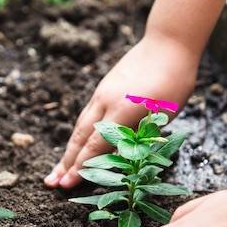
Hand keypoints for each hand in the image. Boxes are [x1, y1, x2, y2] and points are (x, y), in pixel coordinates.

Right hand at [44, 35, 198, 188]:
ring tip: (57, 170)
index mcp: (123, 110)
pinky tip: (74, 146)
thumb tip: (123, 155)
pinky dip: (78, 135)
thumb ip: (141, 133)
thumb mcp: (163, 113)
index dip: (82, 167)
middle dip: (66, 163)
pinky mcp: (103, 88)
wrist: (167, 43)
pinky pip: (86, 116)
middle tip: (52, 183)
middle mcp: (106, 102)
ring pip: (80, 127)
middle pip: (81, 138)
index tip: (68, 183)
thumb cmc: (174, 80)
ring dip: (68, 151)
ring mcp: (101, 94)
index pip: (96, 145)